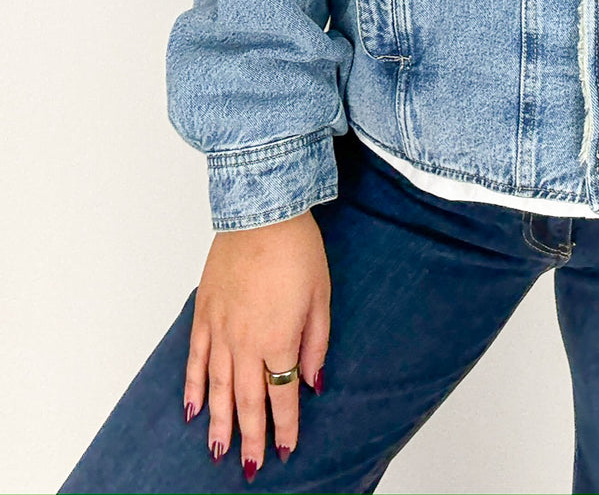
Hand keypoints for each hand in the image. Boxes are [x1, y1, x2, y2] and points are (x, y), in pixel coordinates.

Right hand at [183, 209, 329, 478]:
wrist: (261, 212)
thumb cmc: (297, 250)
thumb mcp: (321, 297)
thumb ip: (315, 344)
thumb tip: (312, 382)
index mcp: (279, 340)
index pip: (282, 395)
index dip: (285, 425)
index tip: (286, 449)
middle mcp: (246, 342)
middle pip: (247, 400)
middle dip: (250, 438)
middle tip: (250, 468)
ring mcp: (220, 329)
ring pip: (217, 388)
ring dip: (218, 423)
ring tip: (218, 451)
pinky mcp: (204, 313)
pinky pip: (195, 359)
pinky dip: (194, 386)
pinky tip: (194, 409)